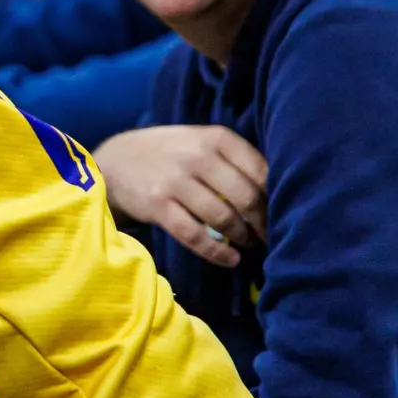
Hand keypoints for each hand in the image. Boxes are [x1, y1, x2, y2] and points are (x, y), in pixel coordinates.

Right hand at [91, 126, 267, 267]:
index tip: (282, 213)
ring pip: (223, 217)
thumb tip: (278, 192)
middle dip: (263, 222)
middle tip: (268, 235)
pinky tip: (231, 259)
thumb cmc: (169, 154)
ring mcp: (175, 181)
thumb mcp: (201, 142)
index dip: (276, 197)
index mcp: (215, 137)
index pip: (261, 171)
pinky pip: (195, 236)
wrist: (115, 161)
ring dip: (242, 236)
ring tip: (248, 243)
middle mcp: (197, 156)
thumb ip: (234, 159)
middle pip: (246, 197)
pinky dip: (217, 253)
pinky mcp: (158, 205)